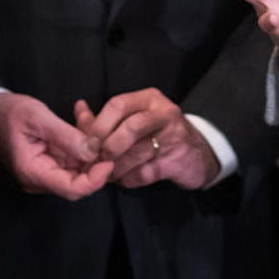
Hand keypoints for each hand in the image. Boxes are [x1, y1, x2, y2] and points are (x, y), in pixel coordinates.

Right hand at [0, 93, 110, 200]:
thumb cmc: (8, 113)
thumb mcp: (38, 117)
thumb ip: (66, 136)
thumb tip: (94, 151)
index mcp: (33, 172)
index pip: (72, 189)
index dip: (95, 179)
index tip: (109, 160)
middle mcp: (40, 179)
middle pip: (78, 181)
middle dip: (95, 159)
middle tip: (102, 131)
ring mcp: (45, 172)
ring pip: (78, 168)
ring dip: (89, 147)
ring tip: (88, 117)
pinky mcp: (49, 162)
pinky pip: (72, 158)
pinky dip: (81, 141)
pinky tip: (82, 118)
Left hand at [77, 89, 219, 189]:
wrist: (199, 154)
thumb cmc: (158, 133)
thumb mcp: (136, 117)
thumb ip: (105, 117)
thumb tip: (79, 108)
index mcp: (149, 99)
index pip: (118, 104)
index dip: (99, 125)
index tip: (88, 143)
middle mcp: (163, 113)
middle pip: (129, 127)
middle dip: (108, 147)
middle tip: (97, 160)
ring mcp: (174, 137)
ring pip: (136, 153)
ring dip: (115, 167)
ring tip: (107, 173)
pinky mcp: (178, 161)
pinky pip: (145, 173)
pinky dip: (129, 179)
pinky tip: (125, 179)